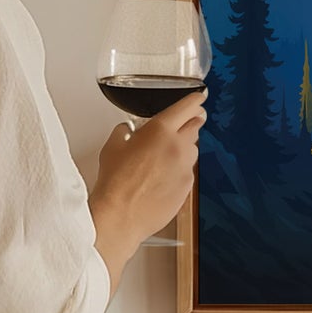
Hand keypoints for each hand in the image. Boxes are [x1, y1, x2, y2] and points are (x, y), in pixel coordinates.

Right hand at [89, 91, 205, 290]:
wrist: (121, 215)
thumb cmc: (115, 182)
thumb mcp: (112, 146)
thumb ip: (124, 131)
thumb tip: (128, 130)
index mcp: (160, 130)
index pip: (186, 107)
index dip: (194, 100)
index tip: (199, 97)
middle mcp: (178, 146)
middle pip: (195, 126)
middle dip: (191, 122)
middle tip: (185, 123)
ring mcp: (186, 168)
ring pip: (193, 150)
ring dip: (184, 147)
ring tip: (165, 156)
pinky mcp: (188, 187)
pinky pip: (188, 171)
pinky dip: (180, 169)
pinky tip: (163, 177)